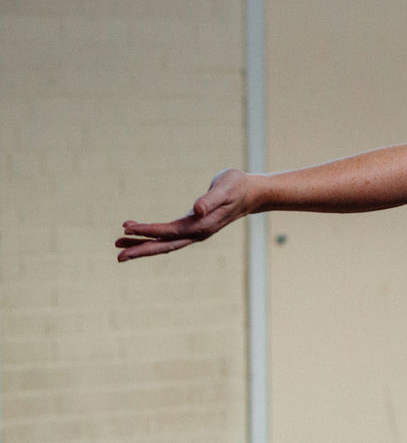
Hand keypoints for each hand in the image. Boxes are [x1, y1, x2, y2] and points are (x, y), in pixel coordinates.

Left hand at [115, 168, 254, 261]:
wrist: (252, 194)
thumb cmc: (237, 186)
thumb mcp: (225, 188)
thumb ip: (211, 199)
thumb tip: (197, 209)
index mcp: (202, 225)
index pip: (169, 231)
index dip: (147, 231)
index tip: (126, 228)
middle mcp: (198, 233)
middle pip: (165, 246)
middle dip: (141, 250)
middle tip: (118, 255)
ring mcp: (196, 233)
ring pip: (165, 243)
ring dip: (143, 246)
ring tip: (120, 244)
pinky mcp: (194, 228)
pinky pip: (169, 237)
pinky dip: (153, 238)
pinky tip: (141, 236)